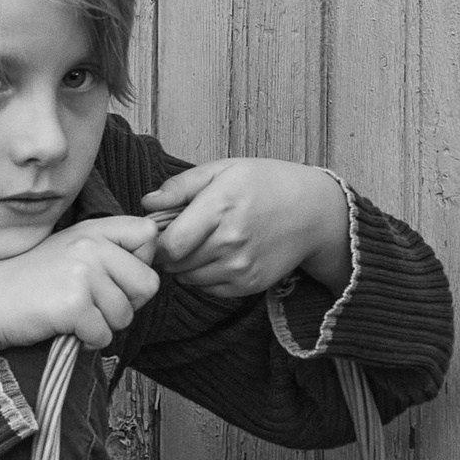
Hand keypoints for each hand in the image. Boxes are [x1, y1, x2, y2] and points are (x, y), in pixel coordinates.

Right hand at [0, 214, 160, 352]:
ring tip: (74, 314)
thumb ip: (109, 248)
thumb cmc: (32, 281)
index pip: (148, 235)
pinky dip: (89, 341)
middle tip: (94, 303)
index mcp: (93, 229)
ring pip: (126, 315)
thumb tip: (153, 261)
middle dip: (127, 303)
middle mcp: (91, 246)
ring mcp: (82, 274)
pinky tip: (67, 328)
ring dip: (104, 325)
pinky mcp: (73, 305)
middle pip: (147, 284)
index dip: (141, 262)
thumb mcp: (71, 248)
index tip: (117, 274)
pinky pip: (104, 335)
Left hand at [142, 158, 349, 300]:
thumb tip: (147, 202)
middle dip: (169, 253)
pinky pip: (209, 289)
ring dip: (186, 266)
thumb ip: (181, 186)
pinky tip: (218, 256)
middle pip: (175, 264)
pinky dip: (205, 277)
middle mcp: (230, 242)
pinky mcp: (250, 285)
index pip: (168, 245)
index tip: (159, 231)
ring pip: (189, 279)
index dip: (156, 241)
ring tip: (201, 244)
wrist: (313, 212)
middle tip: (180, 236)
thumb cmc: (266, 184)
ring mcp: (241, 267)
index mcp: (220, 207)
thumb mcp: (224, 170)